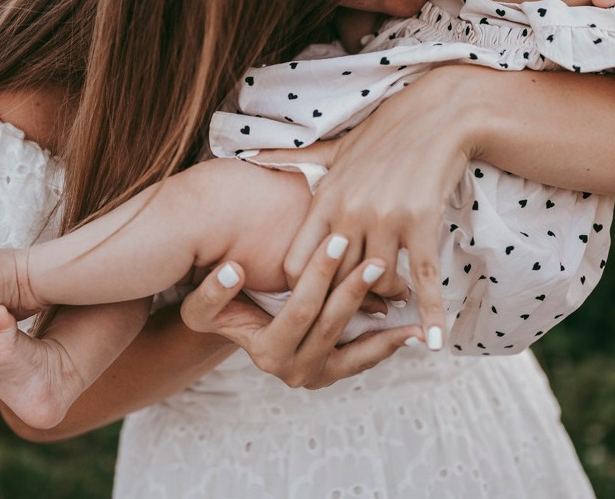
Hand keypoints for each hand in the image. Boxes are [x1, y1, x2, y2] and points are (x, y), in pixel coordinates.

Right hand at [179, 235, 422, 388]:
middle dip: (354, 287)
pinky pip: (366, 360)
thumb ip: (212, 290)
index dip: (319, 275)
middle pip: (332, 324)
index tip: (337, 240)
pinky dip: (389, 344)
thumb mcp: (201, 305)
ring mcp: (316, 376)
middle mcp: (293, 372)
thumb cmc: (220, 308)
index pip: (300, 310)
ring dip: (382, 321)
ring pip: (356, 346)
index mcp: (265, 353)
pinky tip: (413, 328)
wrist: (237, 327)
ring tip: (405, 295)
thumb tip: (233, 270)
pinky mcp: (334, 372)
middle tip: (376, 255)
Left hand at [255, 70, 472, 349]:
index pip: (297, 262)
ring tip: (392, 309)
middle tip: (352, 316)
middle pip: (334, 280)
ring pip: (376, 281)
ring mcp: (386, 218)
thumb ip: (293, 162)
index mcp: (326, 198)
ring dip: (385, 300)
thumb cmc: (386, 133)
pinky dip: (429, 312)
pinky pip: (421, 276)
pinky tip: (434, 341)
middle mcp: (350, 212)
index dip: (302, 288)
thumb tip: (250, 157)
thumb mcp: (334, 148)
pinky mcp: (421, 222)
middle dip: (342, 301)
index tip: (315, 296)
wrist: (438, 114)